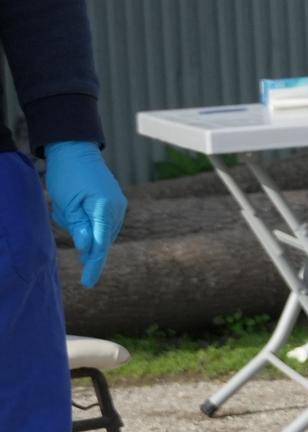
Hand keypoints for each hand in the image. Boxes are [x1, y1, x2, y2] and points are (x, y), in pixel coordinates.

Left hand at [44, 140, 126, 287]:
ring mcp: (119, 205)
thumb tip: (89, 249)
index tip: (88, 282)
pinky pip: (103, 222)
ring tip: (68, 205)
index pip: (100, 245)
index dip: (94, 265)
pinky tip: (77, 205)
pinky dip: (90, 222)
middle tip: (65, 213)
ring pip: (101, 232)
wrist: (75, 149)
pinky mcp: (115, 202)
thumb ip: (79, 227)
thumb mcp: (66, 203)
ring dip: (84, 227)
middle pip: (101, 240)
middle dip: (83, 237)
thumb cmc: (67, 174)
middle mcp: (117, 209)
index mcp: (104, 209)